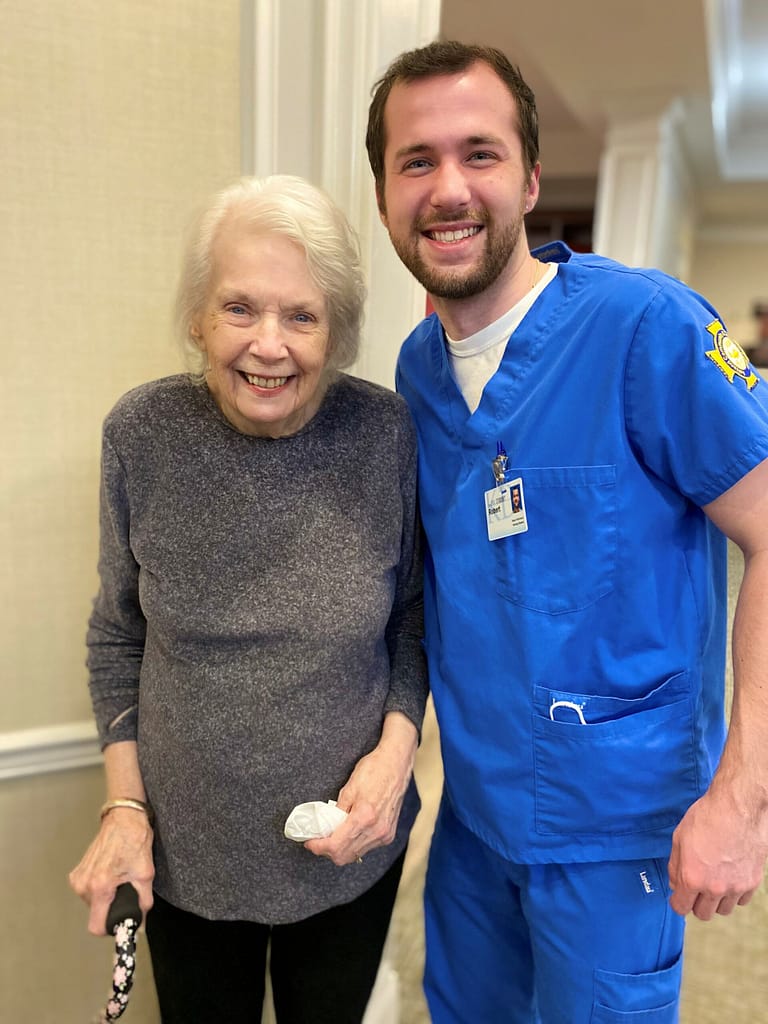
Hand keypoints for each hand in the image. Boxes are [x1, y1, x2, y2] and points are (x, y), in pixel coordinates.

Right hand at [69, 808, 154, 934]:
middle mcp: (84, 884)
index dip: (109, 928)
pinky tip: (111, 873)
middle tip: (125, 890)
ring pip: (92, 902)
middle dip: (111, 907)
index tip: (119, 921)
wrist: (124, 817)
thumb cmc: (134, 840)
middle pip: (96, 913)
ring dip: (105, 896)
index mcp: (100, 886)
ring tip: (119, 878)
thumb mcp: (146, 874)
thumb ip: (143, 903)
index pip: (96, 927)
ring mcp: (78, 877)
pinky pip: (88, 890)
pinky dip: (99, 887)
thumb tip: (140, 923)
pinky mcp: (77, 871)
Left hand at [305, 712, 417, 865]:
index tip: (309, 842)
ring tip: (331, 834)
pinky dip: (353, 844)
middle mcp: (376, 831)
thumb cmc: (375, 770)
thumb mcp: (349, 787)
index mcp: (364, 818)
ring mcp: (384, 834)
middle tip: (317, 839)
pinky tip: (348, 832)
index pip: (335, 846)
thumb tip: (327, 827)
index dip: (318, 847)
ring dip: (340, 848)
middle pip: (344, 856)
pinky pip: (366, 848)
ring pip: (355, 854)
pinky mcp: (388, 834)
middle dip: (327, 851)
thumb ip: (337, 811)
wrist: (397, 764)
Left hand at [668, 787, 767, 919]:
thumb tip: (675, 884)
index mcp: (692, 877)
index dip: (678, 901)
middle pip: (703, 913)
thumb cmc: (706, 818)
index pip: (681, 907)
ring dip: (716, 900)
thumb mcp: (679, 838)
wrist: (738, 807)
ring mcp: (736, 887)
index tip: (679, 895)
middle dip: (696, 903)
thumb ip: (675, 866)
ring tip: (714, 880)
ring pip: (723, 910)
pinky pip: (741, 900)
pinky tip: (730, 877)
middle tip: (696, 888)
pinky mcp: (752, 882)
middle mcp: (714, 888)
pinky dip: (734, 894)